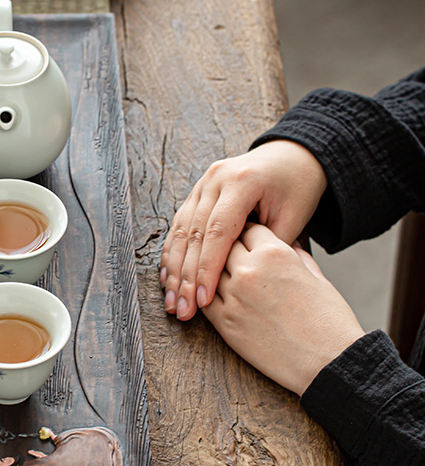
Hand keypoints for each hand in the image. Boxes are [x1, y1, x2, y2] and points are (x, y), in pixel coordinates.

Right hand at [161, 140, 327, 319]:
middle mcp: (215, 179)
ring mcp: (202, 184)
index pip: (218, 231)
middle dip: (186, 276)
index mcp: (242, 181)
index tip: (204, 300)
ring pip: (181, 231)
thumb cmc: (297, 187)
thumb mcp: (294, 216)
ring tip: (172, 301)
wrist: (290, 156)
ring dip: (174, 269)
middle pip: (194, 234)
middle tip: (182, 309)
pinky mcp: (196, 192)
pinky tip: (168, 277)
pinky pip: (180, 226)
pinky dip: (174, 253)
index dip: (208, 268)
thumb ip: (267, 247)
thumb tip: (241, 283)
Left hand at [202, 224, 363, 395]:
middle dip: (228, 249)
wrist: (329, 362)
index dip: (248, 233)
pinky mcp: (225, 323)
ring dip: (214, 272)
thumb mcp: (318, 276)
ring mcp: (234, 297)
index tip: (246, 238)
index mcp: (275, 253)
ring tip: (219, 275)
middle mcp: (249, 270)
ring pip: (210, 271)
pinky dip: (206, 295)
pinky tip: (214, 297)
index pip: (249, 229)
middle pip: (225, 246)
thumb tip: (287, 243)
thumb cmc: (330, 320)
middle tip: (230, 255)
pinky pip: (204, 299)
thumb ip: (296, 255)